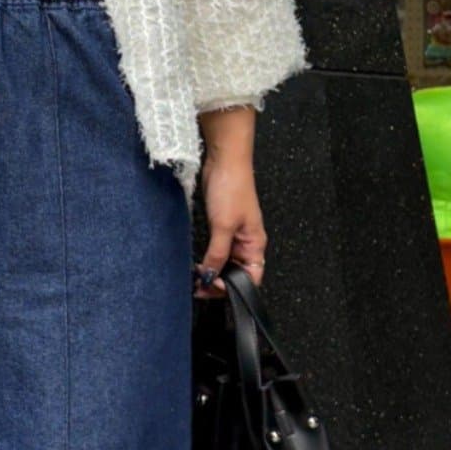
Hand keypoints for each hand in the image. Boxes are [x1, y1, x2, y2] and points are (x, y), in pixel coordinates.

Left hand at [194, 141, 267, 299]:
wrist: (223, 161)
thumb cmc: (232, 188)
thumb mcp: (223, 226)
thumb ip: (217, 254)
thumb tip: (210, 276)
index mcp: (255, 245)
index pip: (251, 279)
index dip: (233, 288)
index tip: (211, 287)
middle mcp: (246, 244)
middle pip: (236, 274)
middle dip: (218, 283)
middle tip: (198, 287)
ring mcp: (233, 236)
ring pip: (224, 264)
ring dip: (211, 272)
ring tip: (195, 277)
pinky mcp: (221, 227)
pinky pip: (216, 251)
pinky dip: (207, 260)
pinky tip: (196, 263)